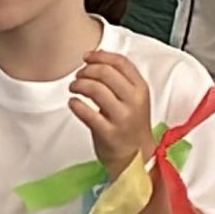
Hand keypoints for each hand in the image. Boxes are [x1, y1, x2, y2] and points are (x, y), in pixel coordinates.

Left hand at [70, 48, 156, 177]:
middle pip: (106, 73)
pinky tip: (73, 103)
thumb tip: (97, 58)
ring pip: (96, 89)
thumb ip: (120, 79)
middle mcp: (133, 101)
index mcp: (141, 89)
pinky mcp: (108, 133)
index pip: (121, 62)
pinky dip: (76, 104)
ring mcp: (122, 117)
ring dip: (79, 84)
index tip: (87, 57)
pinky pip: (87, 113)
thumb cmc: (132, 125)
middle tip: (79, 75)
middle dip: (87, 70)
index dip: (100, 56)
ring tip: (74, 87)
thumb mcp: (135, 98)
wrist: (137, 157)